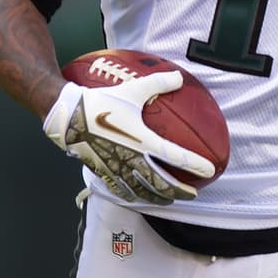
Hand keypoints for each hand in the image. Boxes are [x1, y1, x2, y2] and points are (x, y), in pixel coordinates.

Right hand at [42, 72, 215, 204]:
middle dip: (179, 191)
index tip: (209, 171)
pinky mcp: (102, 171)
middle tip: (193, 195)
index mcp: (142, 139)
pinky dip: (134, 196)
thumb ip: (159, 83)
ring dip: (158, 197)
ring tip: (171, 200)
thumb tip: (179, 77)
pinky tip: (139, 198)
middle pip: (160, 182)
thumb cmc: (101, 101)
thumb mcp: (133, 89)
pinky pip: (121, 190)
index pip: (175, 156)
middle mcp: (131, 158)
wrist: (68, 116)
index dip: (194, 164)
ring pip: (141, 191)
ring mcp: (116, 168)